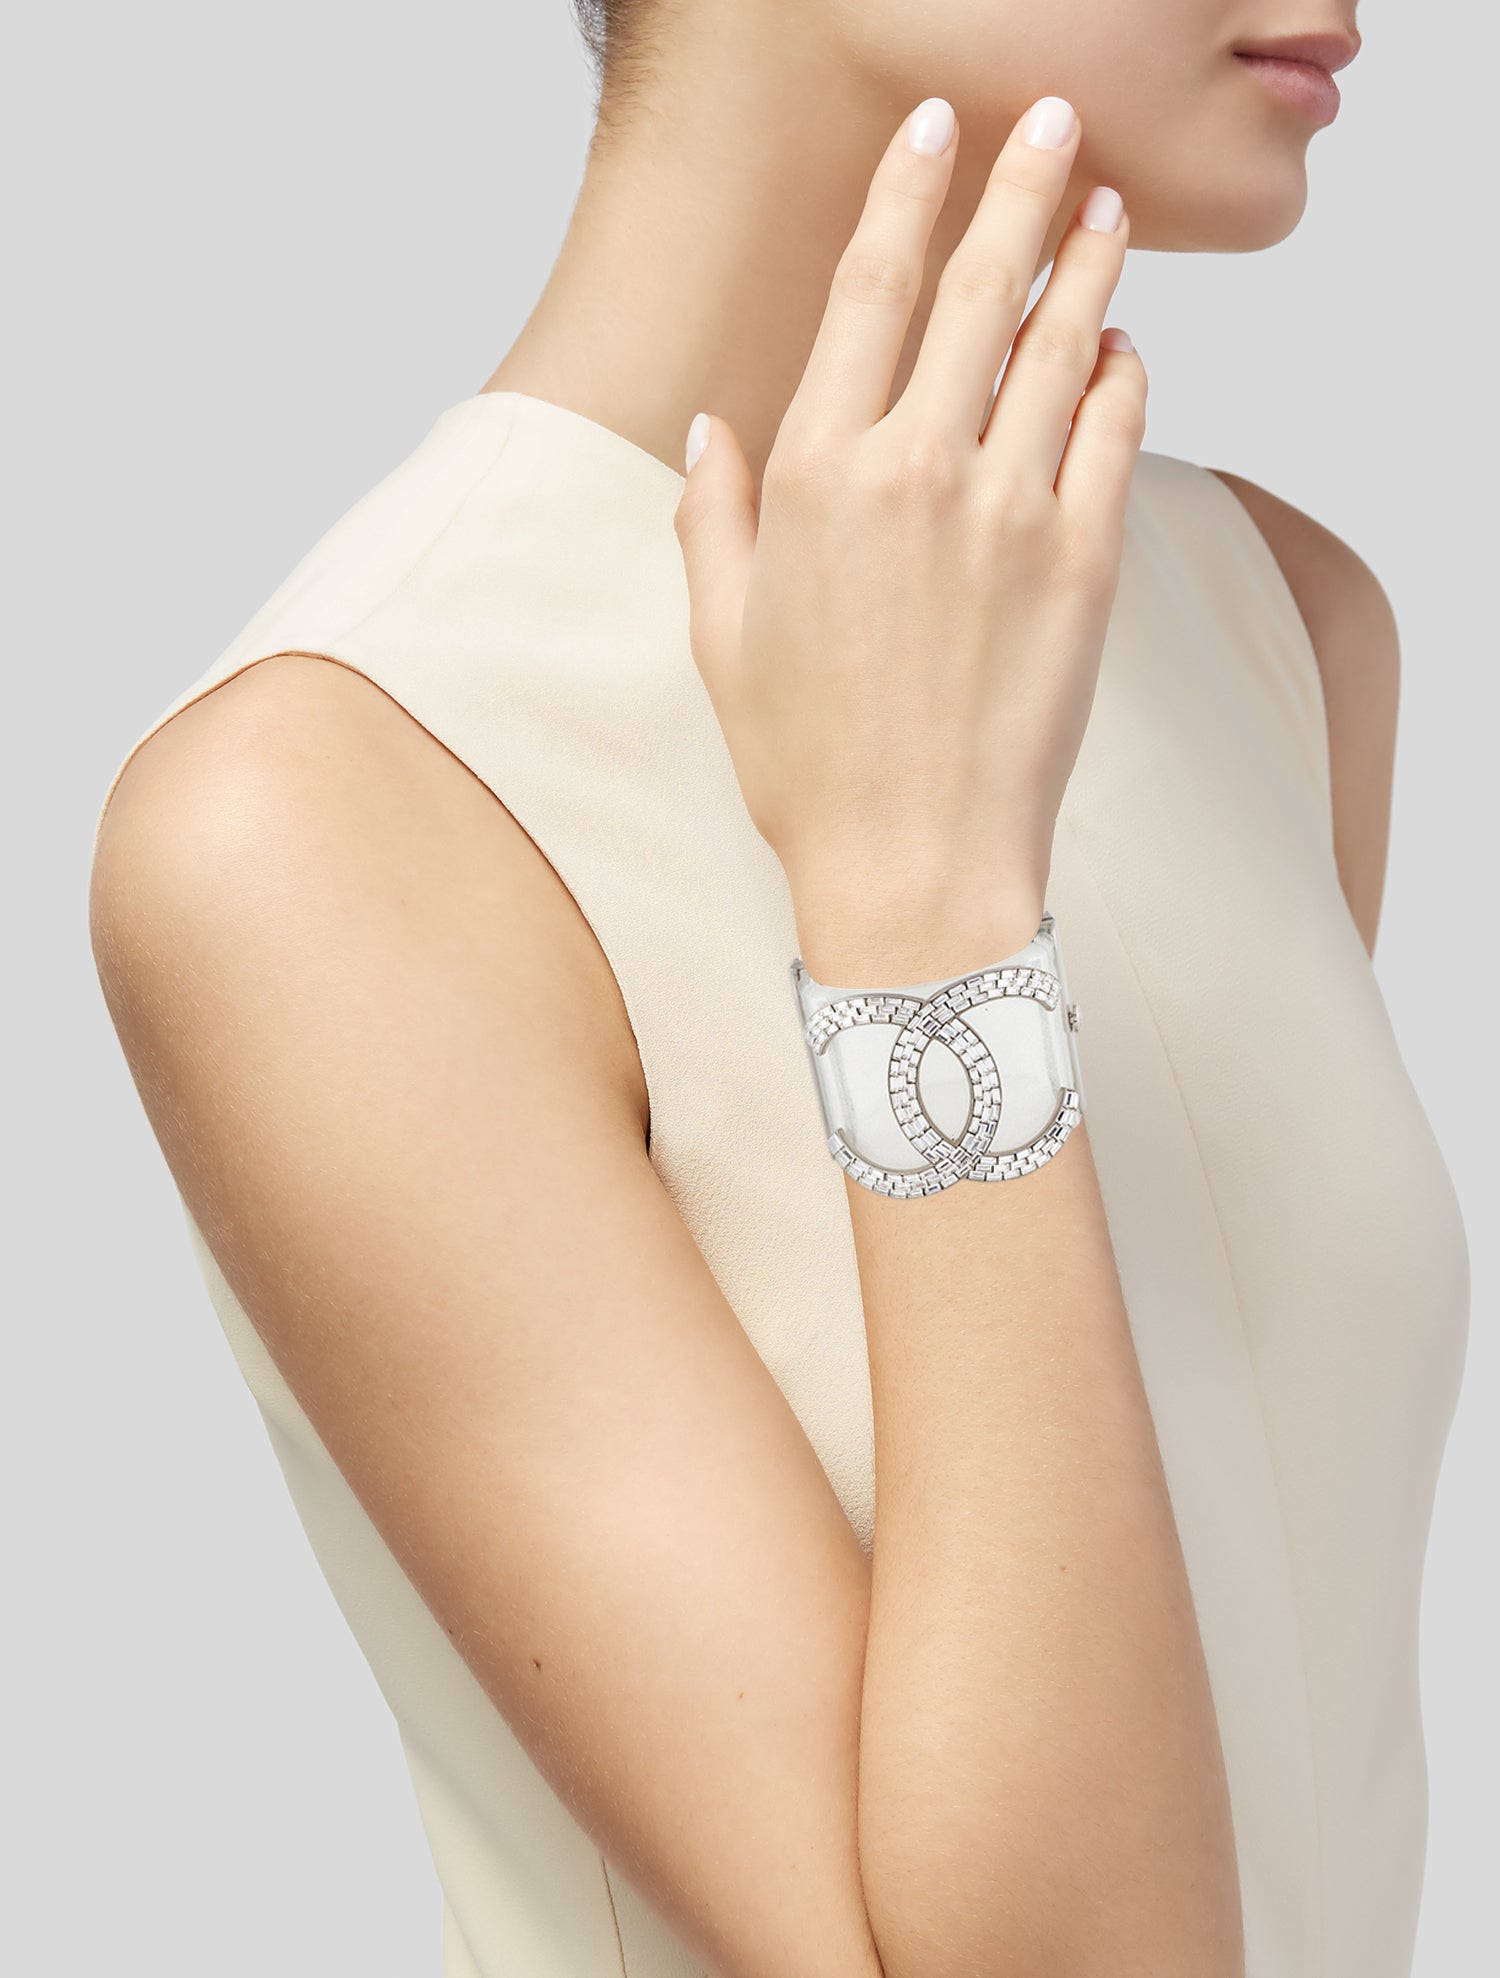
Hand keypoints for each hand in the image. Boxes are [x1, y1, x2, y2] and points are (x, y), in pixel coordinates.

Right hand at [672, 93, 1144, 983]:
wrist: (916, 867)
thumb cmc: (809, 765)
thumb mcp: (722, 640)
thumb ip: (713, 517)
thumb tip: (711, 430)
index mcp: (813, 476)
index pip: (867, 290)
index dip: (906, 192)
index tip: (934, 131)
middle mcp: (913, 470)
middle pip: (974, 287)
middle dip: (1015, 186)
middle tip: (1048, 122)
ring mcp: (1008, 510)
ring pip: (1059, 343)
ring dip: (1086, 260)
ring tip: (1103, 206)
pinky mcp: (1083, 561)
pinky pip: (1112, 431)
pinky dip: (1122, 374)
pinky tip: (1122, 347)